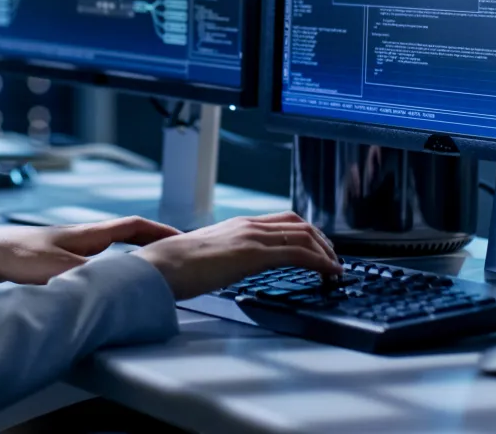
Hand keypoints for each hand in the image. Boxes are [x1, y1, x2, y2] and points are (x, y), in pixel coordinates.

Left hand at [0, 216, 179, 292]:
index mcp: (87, 234)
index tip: (179, 237)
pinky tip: (103, 284)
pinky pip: (91, 262)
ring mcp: (67, 247)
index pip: (131, 226)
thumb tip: (117, 284)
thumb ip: (89, 276)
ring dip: (127, 255)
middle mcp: (80, 237)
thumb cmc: (18, 255)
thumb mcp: (59, 269)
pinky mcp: (54, 260)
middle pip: (123, 236)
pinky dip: (106, 269)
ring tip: (145, 271)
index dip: (157, 231)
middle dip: (148, 243)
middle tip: (168, 255)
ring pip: (107, 250)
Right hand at [134, 212, 340, 299]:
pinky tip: (329, 274)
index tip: (317, 249)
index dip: (306, 233)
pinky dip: (321, 262)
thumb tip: (228, 269)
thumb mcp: (206, 258)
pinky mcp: (254, 254)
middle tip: (332, 259)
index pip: (282, 221)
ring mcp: (252, 237)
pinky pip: (299, 253)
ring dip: (326, 252)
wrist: (160, 267)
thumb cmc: (174, 267)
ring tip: (335, 270)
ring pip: (304, 235)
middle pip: (299, 224)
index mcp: (237, 226)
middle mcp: (248, 226)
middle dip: (322, 241)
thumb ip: (223, 257)